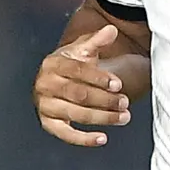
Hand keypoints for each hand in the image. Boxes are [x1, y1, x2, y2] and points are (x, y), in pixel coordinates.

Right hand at [36, 23, 132, 146]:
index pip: (77, 71)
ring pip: (75, 114)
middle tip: (125, 102)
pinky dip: (84, 139)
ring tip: (123, 117)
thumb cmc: (71, 65)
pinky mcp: (48, 122)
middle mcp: (45, 84)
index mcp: (53, 64)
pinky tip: (102, 138)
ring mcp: (45, 105)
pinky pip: (65, 134)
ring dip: (102, 117)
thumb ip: (97, 40)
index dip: (99, 78)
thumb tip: (111, 30)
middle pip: (78, 94)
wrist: (55, 80)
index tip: (118, 84)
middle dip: (104, 100)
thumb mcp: (83, 50)